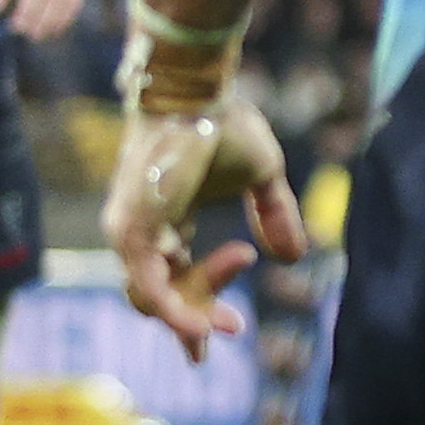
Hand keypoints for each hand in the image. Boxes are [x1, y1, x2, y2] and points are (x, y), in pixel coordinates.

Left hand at [105, 89, 301, 352]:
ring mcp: (130, 235)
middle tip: (235, 326)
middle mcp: (142, 233)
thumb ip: (275, 215)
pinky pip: (151, 290)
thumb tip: (294, 256)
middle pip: (163, 296)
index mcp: (168, 220)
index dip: (196, 310)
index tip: (229, 329)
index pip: (172, 279)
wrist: (199, 96)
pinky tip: (202, 328)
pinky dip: (177, 313)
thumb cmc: (224, 123)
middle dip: (199, 319)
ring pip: (156, 299)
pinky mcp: (131, 234)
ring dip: (197, 315)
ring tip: (231, 321)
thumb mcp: (263, 176)